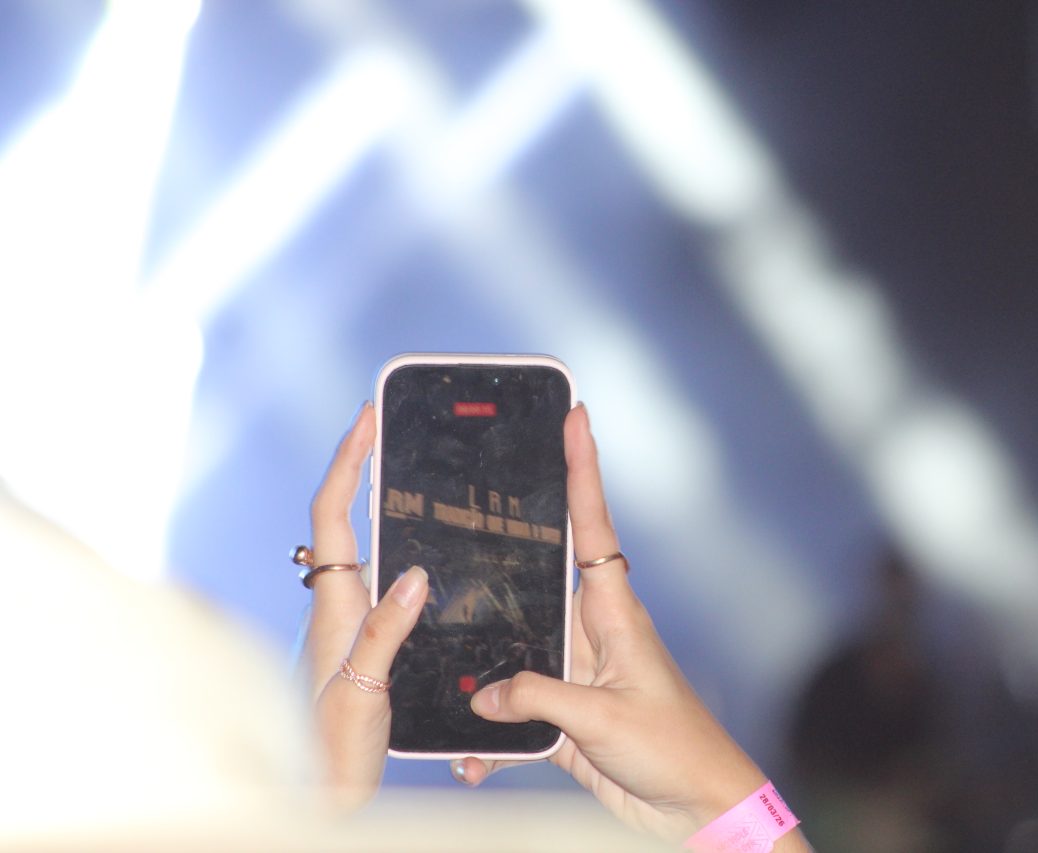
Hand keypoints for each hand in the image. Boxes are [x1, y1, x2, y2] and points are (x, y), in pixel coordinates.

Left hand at [302, 401, 429, 809]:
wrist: (323, 791)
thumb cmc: (333, 749)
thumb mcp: (364, 689)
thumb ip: (385, 631)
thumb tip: (414, 574)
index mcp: (333, 607)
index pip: (333, 516)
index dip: (348, 462)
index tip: (367, 419)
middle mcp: (336, 605)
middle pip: (341, 518)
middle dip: (359, 466)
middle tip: (386, 427)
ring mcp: (346, 620)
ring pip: (358, 545)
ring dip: (374, 502)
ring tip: (405, 469)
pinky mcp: (362, 639)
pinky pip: (375, 576)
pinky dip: (392, 545)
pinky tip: (420, 548)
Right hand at [455, 405, 780, 845]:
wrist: (693, 806)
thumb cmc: (673, 748)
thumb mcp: (604, 719)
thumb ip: (541, 698)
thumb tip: (485, 694)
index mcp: (614, 613)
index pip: (594, 526)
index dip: (584, 470)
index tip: (577, 417)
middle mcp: (591, 631)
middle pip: (539, 576)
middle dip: (504, 549)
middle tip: (466, 508)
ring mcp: (574, 670)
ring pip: (515, 647)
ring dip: (485, 667)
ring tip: (446, 665)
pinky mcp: (564, 712)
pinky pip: (515, 709)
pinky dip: (492, 734)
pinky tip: (472, 758)